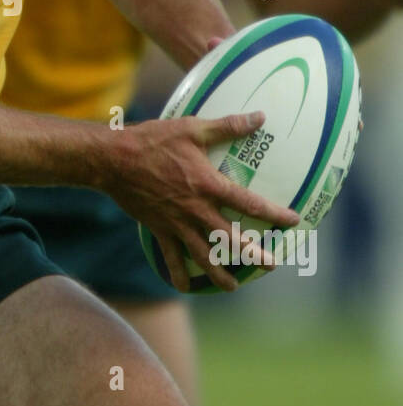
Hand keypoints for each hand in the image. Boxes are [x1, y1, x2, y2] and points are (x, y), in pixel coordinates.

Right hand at [102, 110, 299, 292]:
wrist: (113, 160)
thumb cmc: (153, 140)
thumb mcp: (192, 129)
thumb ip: (228, 126)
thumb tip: (260, 116)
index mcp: (208, 185)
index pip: (249, 203)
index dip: (274, 213)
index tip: (293, 221)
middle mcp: (196, 209)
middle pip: (229, 238)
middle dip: (252, 254)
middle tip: (271, 265)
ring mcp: (176, 222)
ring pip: (202, 254)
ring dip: (219, 273)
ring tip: (233, 287)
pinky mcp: (159, 229)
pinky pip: (171, 256)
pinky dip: (178, 274)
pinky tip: (186, 288)